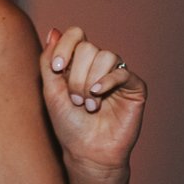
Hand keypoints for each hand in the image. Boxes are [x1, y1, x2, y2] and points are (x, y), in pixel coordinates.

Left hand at [39, 25, 145, 178]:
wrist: (87, 152)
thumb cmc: (68, 125)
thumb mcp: (51, 91)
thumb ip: (49, 61)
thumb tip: (53, 30)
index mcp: (79, 64)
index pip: (76, 36)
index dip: (65, 46)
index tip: (57, 68)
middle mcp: (99, 66)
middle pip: (89, 48)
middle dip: (76, 76)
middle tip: (74, 100)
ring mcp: (118, 76)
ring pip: (106, 57)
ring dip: (90, 82)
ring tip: (87, 105)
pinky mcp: (135, 88)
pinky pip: (123, 72)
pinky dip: (108, 81)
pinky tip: (97, 95)